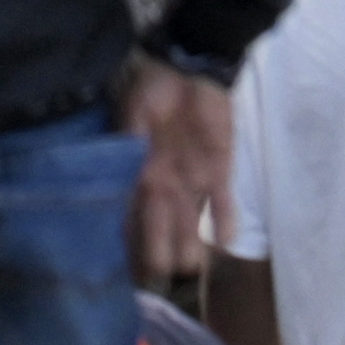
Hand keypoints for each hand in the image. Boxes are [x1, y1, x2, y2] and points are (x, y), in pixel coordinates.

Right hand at [121, 57, 233, 282]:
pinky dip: (225, 222)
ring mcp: (191, 180)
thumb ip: (128, 142)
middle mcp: (163, 184)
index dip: (126, 238)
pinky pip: (222, 202)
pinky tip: (225, 243)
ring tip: (189, 268)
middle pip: (159, 226)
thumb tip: (119, 173)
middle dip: (157, 250)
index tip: (122, 263)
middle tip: (157, 277)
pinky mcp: (219, 171)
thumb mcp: (134, 111)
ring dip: (188, 244)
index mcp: (139, 171)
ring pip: (188, 222)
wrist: (194, 68)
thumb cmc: (157, 88)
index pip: (129, 212)